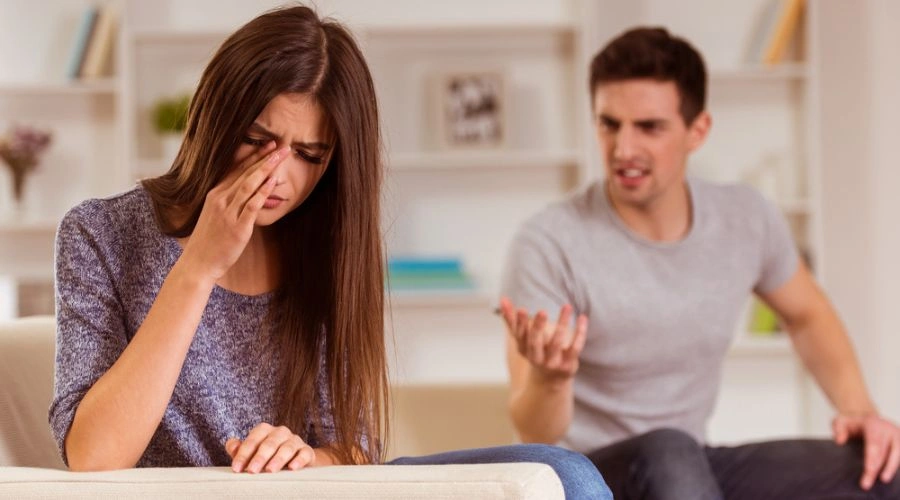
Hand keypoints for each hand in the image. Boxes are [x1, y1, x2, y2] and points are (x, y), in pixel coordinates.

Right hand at [180, 141, 289, 282]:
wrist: (198, 263)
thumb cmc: (209, 242)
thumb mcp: (215, 216)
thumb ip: (229, 204)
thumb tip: (246, 196)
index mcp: (214, 194)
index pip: (236, 170)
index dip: (253, 156)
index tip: (267, 145)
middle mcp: (220, 199)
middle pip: (245, 173)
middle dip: (264, 157)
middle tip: (281, 145)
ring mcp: (228, 212)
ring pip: (249, 184)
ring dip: (266, 168)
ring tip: (281, 157)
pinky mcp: (237, 226)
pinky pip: (252, 205)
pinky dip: (263, 191)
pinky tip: (273, 181)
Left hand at [225, 423, 317, 472]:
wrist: (294, 461)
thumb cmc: (268, 457)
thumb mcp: (252, 453)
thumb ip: (239, 449)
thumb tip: (232, 445)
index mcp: (264, 430)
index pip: (253, 440)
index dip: (243, 454)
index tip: (236, 468)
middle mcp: (280, 432)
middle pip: (270, 442)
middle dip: (260, 457)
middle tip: (252, 471)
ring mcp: (295, 440)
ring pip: (287, 447)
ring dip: (278, 459)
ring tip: (270, 470)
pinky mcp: (307, 451)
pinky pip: (304, 453)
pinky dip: (299, 460)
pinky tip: (292, 468)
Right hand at [499, 297, 586, 382]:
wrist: (550, 381)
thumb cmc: (535, 351)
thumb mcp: (523, 338)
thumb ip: (512, 320)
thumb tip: (502, 299)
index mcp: (524, 349)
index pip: (520, 336)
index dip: (520, 324)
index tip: (521, 309)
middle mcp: (536, 358)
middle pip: (535, 342)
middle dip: (538, 327)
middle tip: (542, 311)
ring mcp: (553, 362)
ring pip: (557, 343)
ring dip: (562, 324)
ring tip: (566, 306)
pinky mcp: (568, 365)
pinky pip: (575, 348)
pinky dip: (580, 333)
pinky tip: (582, 317)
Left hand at [833, 413, 899, 489]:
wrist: (867, 418)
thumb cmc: (853, 423)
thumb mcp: (840, 421)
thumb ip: (838, 429)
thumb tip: (839, 441)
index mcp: (873, 424)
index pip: (874, 444)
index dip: (871, 459)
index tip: (868, 472)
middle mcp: (887, 429)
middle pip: (884, 452)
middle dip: (877, 468)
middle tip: (866, 483)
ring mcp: (897, 435)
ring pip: (897, 454)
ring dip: (890, 468)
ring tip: (883, 480)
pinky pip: (899, 454)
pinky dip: (894, 464)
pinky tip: (887, 474)